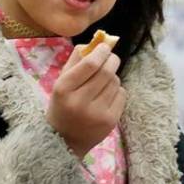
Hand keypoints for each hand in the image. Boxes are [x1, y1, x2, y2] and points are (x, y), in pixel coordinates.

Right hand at [46, 43, 125, 158]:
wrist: (64, 141)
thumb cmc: (62, 106)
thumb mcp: (61, 83)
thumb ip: (76, 61)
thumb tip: (95, 42)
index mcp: (64, 89)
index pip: (89, 65)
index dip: (100, 52)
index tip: (105, 47)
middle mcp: (80, 102)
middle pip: (106, 72)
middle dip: (112, 60)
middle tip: (111, 57)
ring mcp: (97, 114)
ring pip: (115, 82)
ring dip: (113, 76)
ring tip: (104, 82)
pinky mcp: (110, 122)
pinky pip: (122, 95)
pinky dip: (117, 90)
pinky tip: (107, 96)